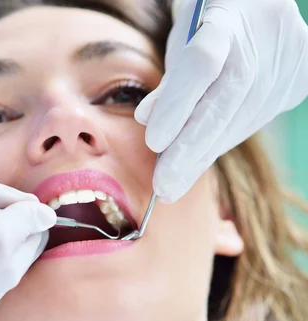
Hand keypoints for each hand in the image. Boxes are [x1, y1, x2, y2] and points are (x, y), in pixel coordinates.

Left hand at [135, 0, 307, 202]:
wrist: (253, 5)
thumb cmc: (206, 25)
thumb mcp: (181, 44)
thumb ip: (168, 83)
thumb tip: (146, 121)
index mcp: (225, 13)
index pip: (201, 64)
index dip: (178, 105)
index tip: (154, 145)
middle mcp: (264, 32)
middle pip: (225, 101)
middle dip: (190, 149)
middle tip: (163, 186)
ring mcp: (289, 54)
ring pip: (243, 118)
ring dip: (205, 152)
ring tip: (175, 179)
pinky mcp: (300, 75)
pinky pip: (257, 119)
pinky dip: (224, 141)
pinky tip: (201, 158)